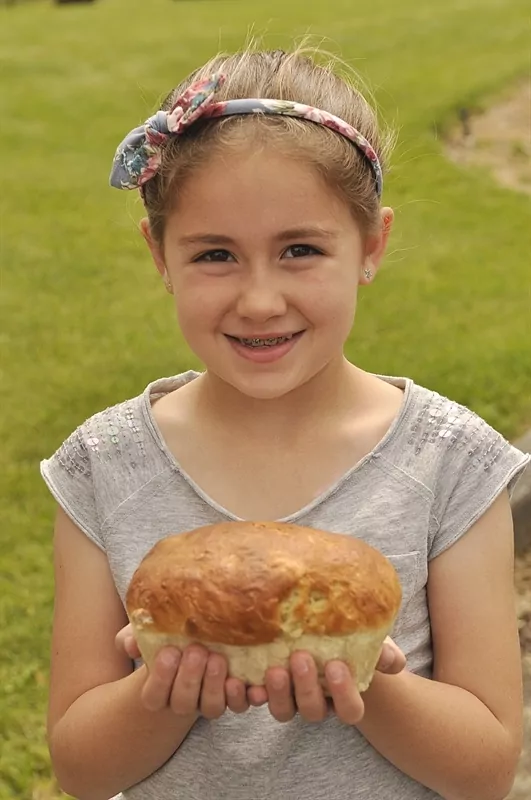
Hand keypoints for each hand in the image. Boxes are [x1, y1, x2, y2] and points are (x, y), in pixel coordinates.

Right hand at [115, 623, 250, 719]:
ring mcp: (209, 700)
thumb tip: (131, 644)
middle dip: (189, 678)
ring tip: (217, 659)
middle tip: (196, 650)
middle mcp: (184, 701)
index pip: (154, 697)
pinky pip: (239, 705)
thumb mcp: (147, 634)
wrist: (198, 641)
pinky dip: (242, 696)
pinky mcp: (233, 697)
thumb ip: (132, 638)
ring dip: (214, 686)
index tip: (168, 651)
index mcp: (159, 691)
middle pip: (183, 703)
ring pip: (211, 707)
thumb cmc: (169, 639)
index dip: (160, 678)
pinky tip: (240, 679)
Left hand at [246, 636, 406, 723]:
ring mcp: (288, 697)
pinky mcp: (262, 687)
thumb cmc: (348, 636)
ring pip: (282, 711)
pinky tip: (241, 678)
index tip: (337, 666)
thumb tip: (394, 661)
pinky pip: (251, 701)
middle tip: (301, 658)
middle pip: (312, 711)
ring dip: (276, 694)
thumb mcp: (367, 638)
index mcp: (343, 694)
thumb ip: (383, 650)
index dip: (343, 695)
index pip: (350, 710)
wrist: (318, 628)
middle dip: (306, 688)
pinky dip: (245, 693)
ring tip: (274, 668)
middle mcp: (315, 701)